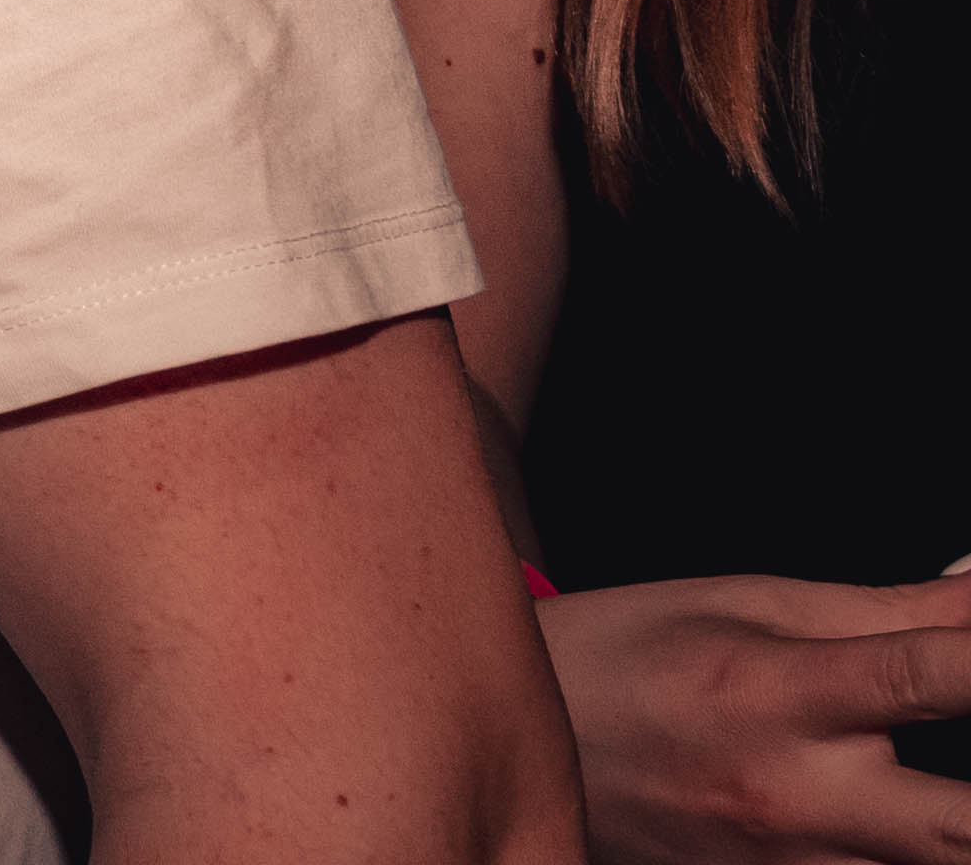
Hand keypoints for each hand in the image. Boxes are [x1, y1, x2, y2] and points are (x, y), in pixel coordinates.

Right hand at [546, 572, 970, 861]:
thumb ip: (892, 610)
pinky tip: (918, 829)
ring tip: (953, 800)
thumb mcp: (751, 604)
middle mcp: (792, 796)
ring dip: (955, 832)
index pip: (932, 674)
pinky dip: (909, 858)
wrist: (517, 743)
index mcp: (776, 692)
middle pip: (963, 831)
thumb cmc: (632, 652)